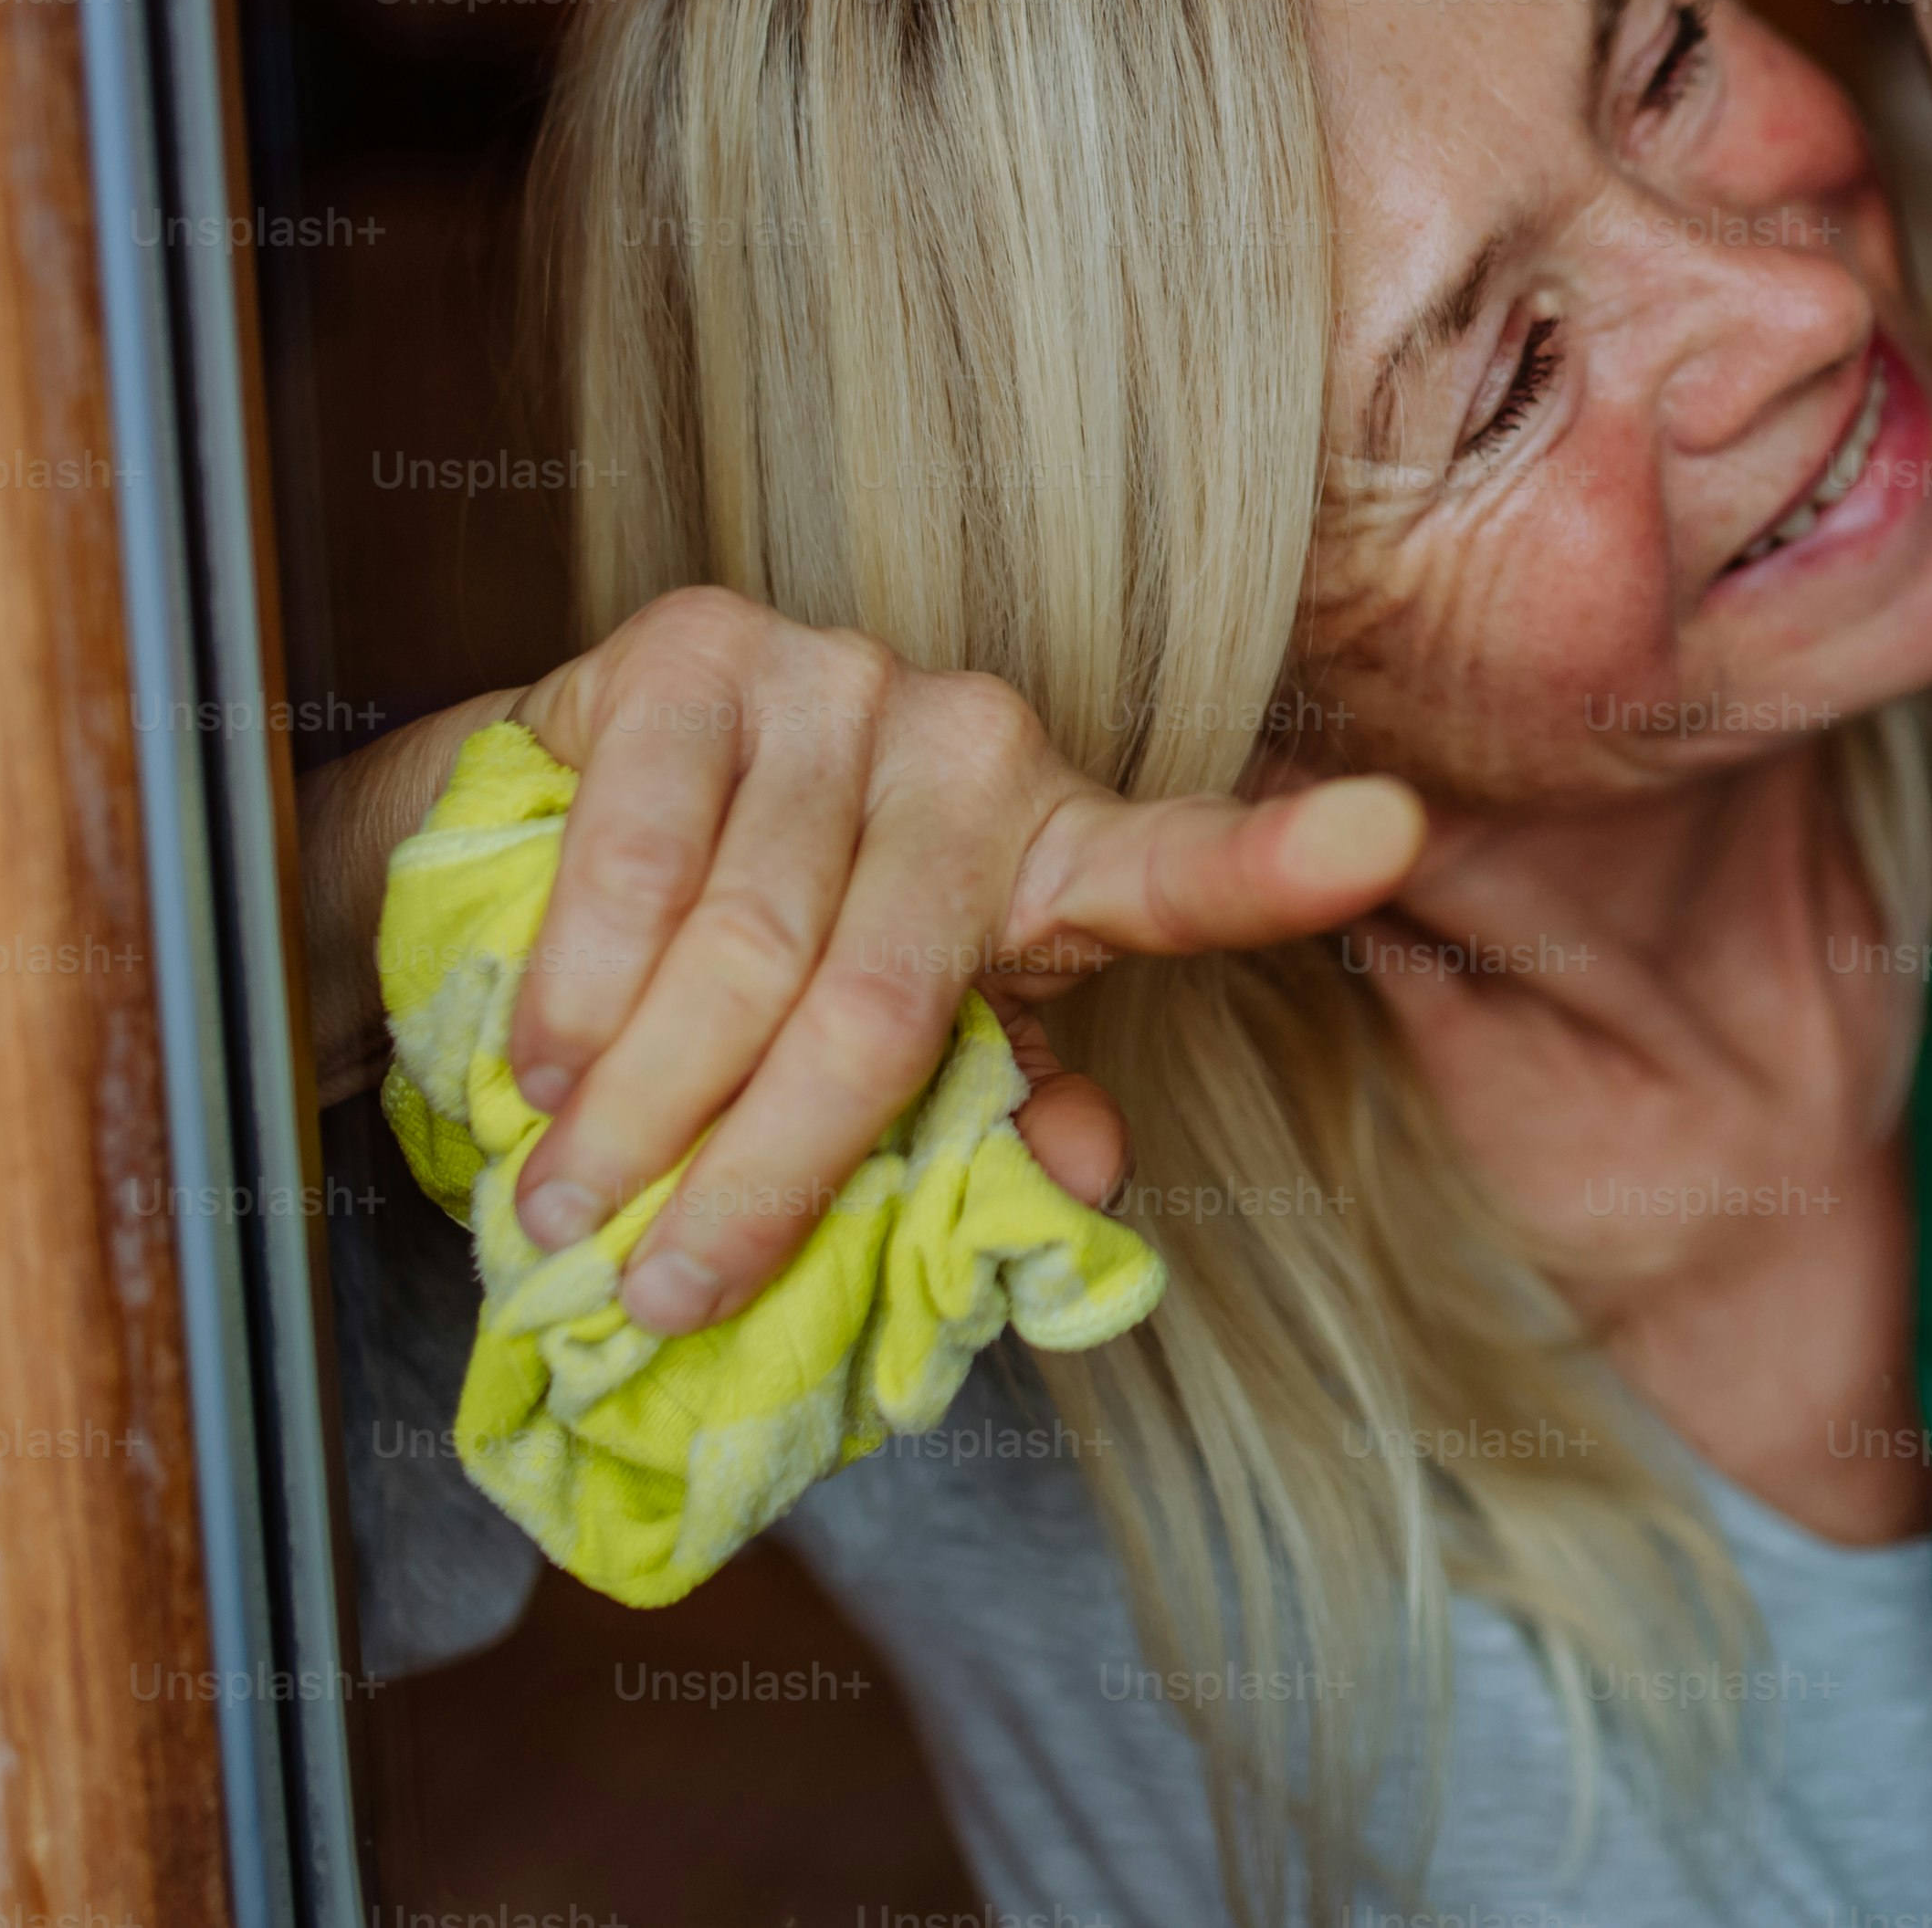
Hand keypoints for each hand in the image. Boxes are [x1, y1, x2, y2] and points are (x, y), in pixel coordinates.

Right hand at [494, 587, 1423, 1333]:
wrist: (553, 824)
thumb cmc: (755, 969)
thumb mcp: (890, 1066)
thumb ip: (987, 1126)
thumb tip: (1083, 1176)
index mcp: (1059, 854)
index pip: (1188, 868)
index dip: (1289, 858)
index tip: (1389, 831)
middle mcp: (972, 744)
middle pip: (882, 1003)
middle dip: (758, 1173)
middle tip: (656, 1287)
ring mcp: (836, 680)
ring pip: (746, 946)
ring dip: (641, 1106)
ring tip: (567, 1205)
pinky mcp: (695, 644)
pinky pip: (642, 851)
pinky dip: (580, 983)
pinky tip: (542, 1061)